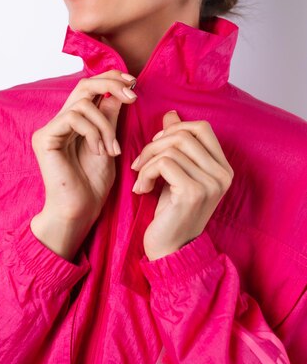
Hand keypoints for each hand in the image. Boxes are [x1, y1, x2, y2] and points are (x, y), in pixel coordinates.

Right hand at [30, 69, 136, 259]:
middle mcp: (59, 121)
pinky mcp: (44, 137)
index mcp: (74, 121)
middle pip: (83, 85)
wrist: (79, 212)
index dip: (110, 79)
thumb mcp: (109, 144)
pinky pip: (73, 118)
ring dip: (105, 125)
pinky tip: (99, 152)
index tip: (133, 82)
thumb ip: (110, 118)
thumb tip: (120, 91)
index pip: (90, 88)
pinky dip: (93, 133)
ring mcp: (50, 128)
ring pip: (83, 104)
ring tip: (113, 149)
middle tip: (132, 96)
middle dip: (111, 85)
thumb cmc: (93, 184)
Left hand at [131, 110, 233, 260]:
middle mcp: (222, 174)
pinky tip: (142, 189)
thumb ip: (176, 145)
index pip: (202, 128)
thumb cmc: (171, 212)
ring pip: (171, 149)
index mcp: (222, 167)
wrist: (170, 250)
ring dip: (147, 161)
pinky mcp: (193, 192)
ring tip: (140, 178)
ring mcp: (211, 183)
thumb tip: (170, 114)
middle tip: (140, 163)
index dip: (174, 129)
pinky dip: (146, 173)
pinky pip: (163, 163)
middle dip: (154, 144)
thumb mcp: (175, 173)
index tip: (156, 145)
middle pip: (184, 134)